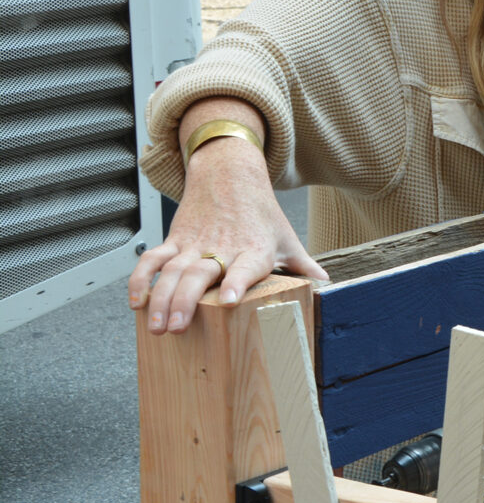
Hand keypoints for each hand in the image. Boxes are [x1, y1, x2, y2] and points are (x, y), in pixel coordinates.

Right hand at [129, 136, 326, 334]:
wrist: (230, 175)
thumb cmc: (262, 214)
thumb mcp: (287, 239)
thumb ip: (304, 266)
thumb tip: (328, 286)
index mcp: (253, 250)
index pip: (245, 268)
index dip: (236, 284)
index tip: (226, 302)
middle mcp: (222, 247)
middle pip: (199, 274)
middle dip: (185, 302)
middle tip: (176, 327)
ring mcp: (194, 243)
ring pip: (171, 271)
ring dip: (160, 299)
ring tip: (156, 327)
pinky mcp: (175, 239)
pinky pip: (152, 259)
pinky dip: (140, 279)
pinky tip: (136, 302)